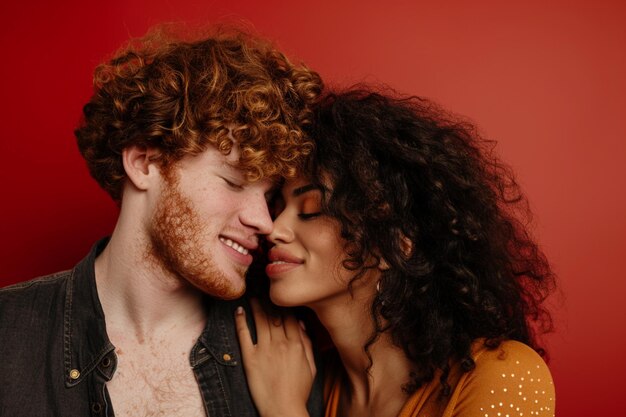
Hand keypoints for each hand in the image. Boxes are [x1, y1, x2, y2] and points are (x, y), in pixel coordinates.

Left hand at [235, 299, 314, 416]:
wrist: (283, 409)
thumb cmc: (299, 391)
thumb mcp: (311, 367)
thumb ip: (308, 344)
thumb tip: (301, 325)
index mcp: (297, 345)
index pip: (290, 317)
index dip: (285, 304)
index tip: (280, 296)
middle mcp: (281, 344)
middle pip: (275, 315)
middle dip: (270, 301)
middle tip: (264, 289)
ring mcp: (264, 350)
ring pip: (260, 321)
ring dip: (256, 306)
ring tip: (252, 296)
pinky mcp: (250, 359)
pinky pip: (244, 335)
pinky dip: (240, 321)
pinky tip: (239, 311)